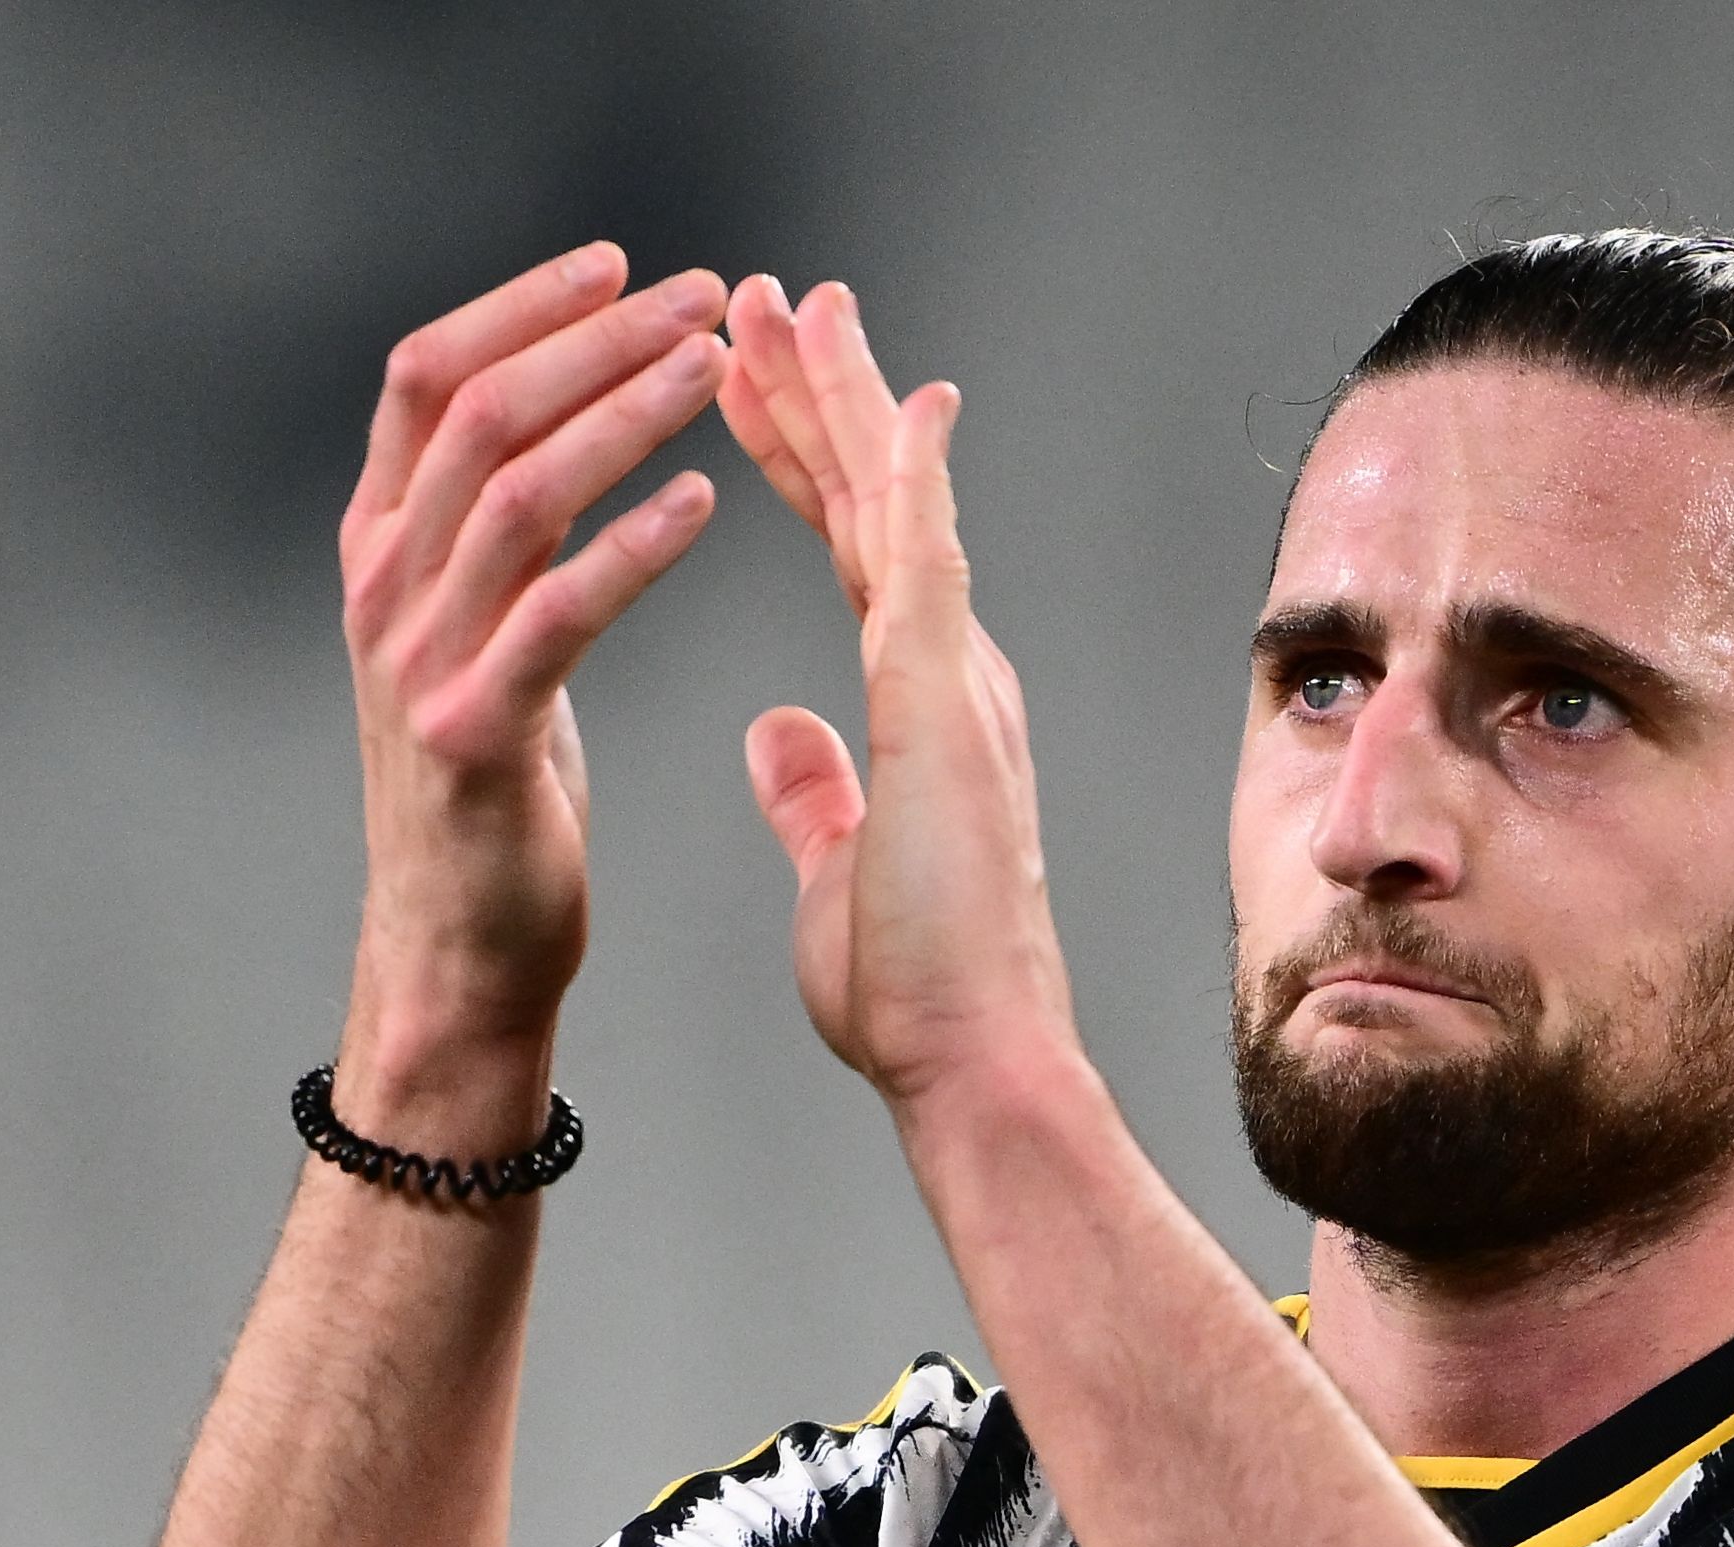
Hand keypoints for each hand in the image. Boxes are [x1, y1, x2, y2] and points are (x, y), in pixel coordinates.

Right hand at [335, 246, 726, 1114]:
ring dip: (621, 415)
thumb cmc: (491, 790)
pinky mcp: (474, 735)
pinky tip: (704, 503)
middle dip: (594, 339)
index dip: (521, 305)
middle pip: (477, 412)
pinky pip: (558, 615)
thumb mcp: (471, 636)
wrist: (460, 950)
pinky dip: (633, 548)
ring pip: (514, 493)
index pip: (427, 377)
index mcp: (378, 549)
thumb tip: (561, 425)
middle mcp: (381, 588)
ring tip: (713, 370)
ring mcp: (417, 660)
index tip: (619, 263)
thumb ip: (493, 538)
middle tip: (702, 297)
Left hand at [718, 278, 1076, 1109]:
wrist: (973, 1060)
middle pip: (874, 499)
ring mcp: (957, 679)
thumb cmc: (919, 996)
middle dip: (820, 394)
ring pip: (895, 502)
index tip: (759, 384)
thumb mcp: (835, 870)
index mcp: (921, 705)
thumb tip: (774, 736)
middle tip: (770, 298)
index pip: (853, 550)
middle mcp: (952, 673)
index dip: (806, 459)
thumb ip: (813, 793)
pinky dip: (906, 473)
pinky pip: (923, 561)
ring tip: (791, 303)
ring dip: (844, 398)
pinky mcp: (943, 703)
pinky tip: (896, 398)